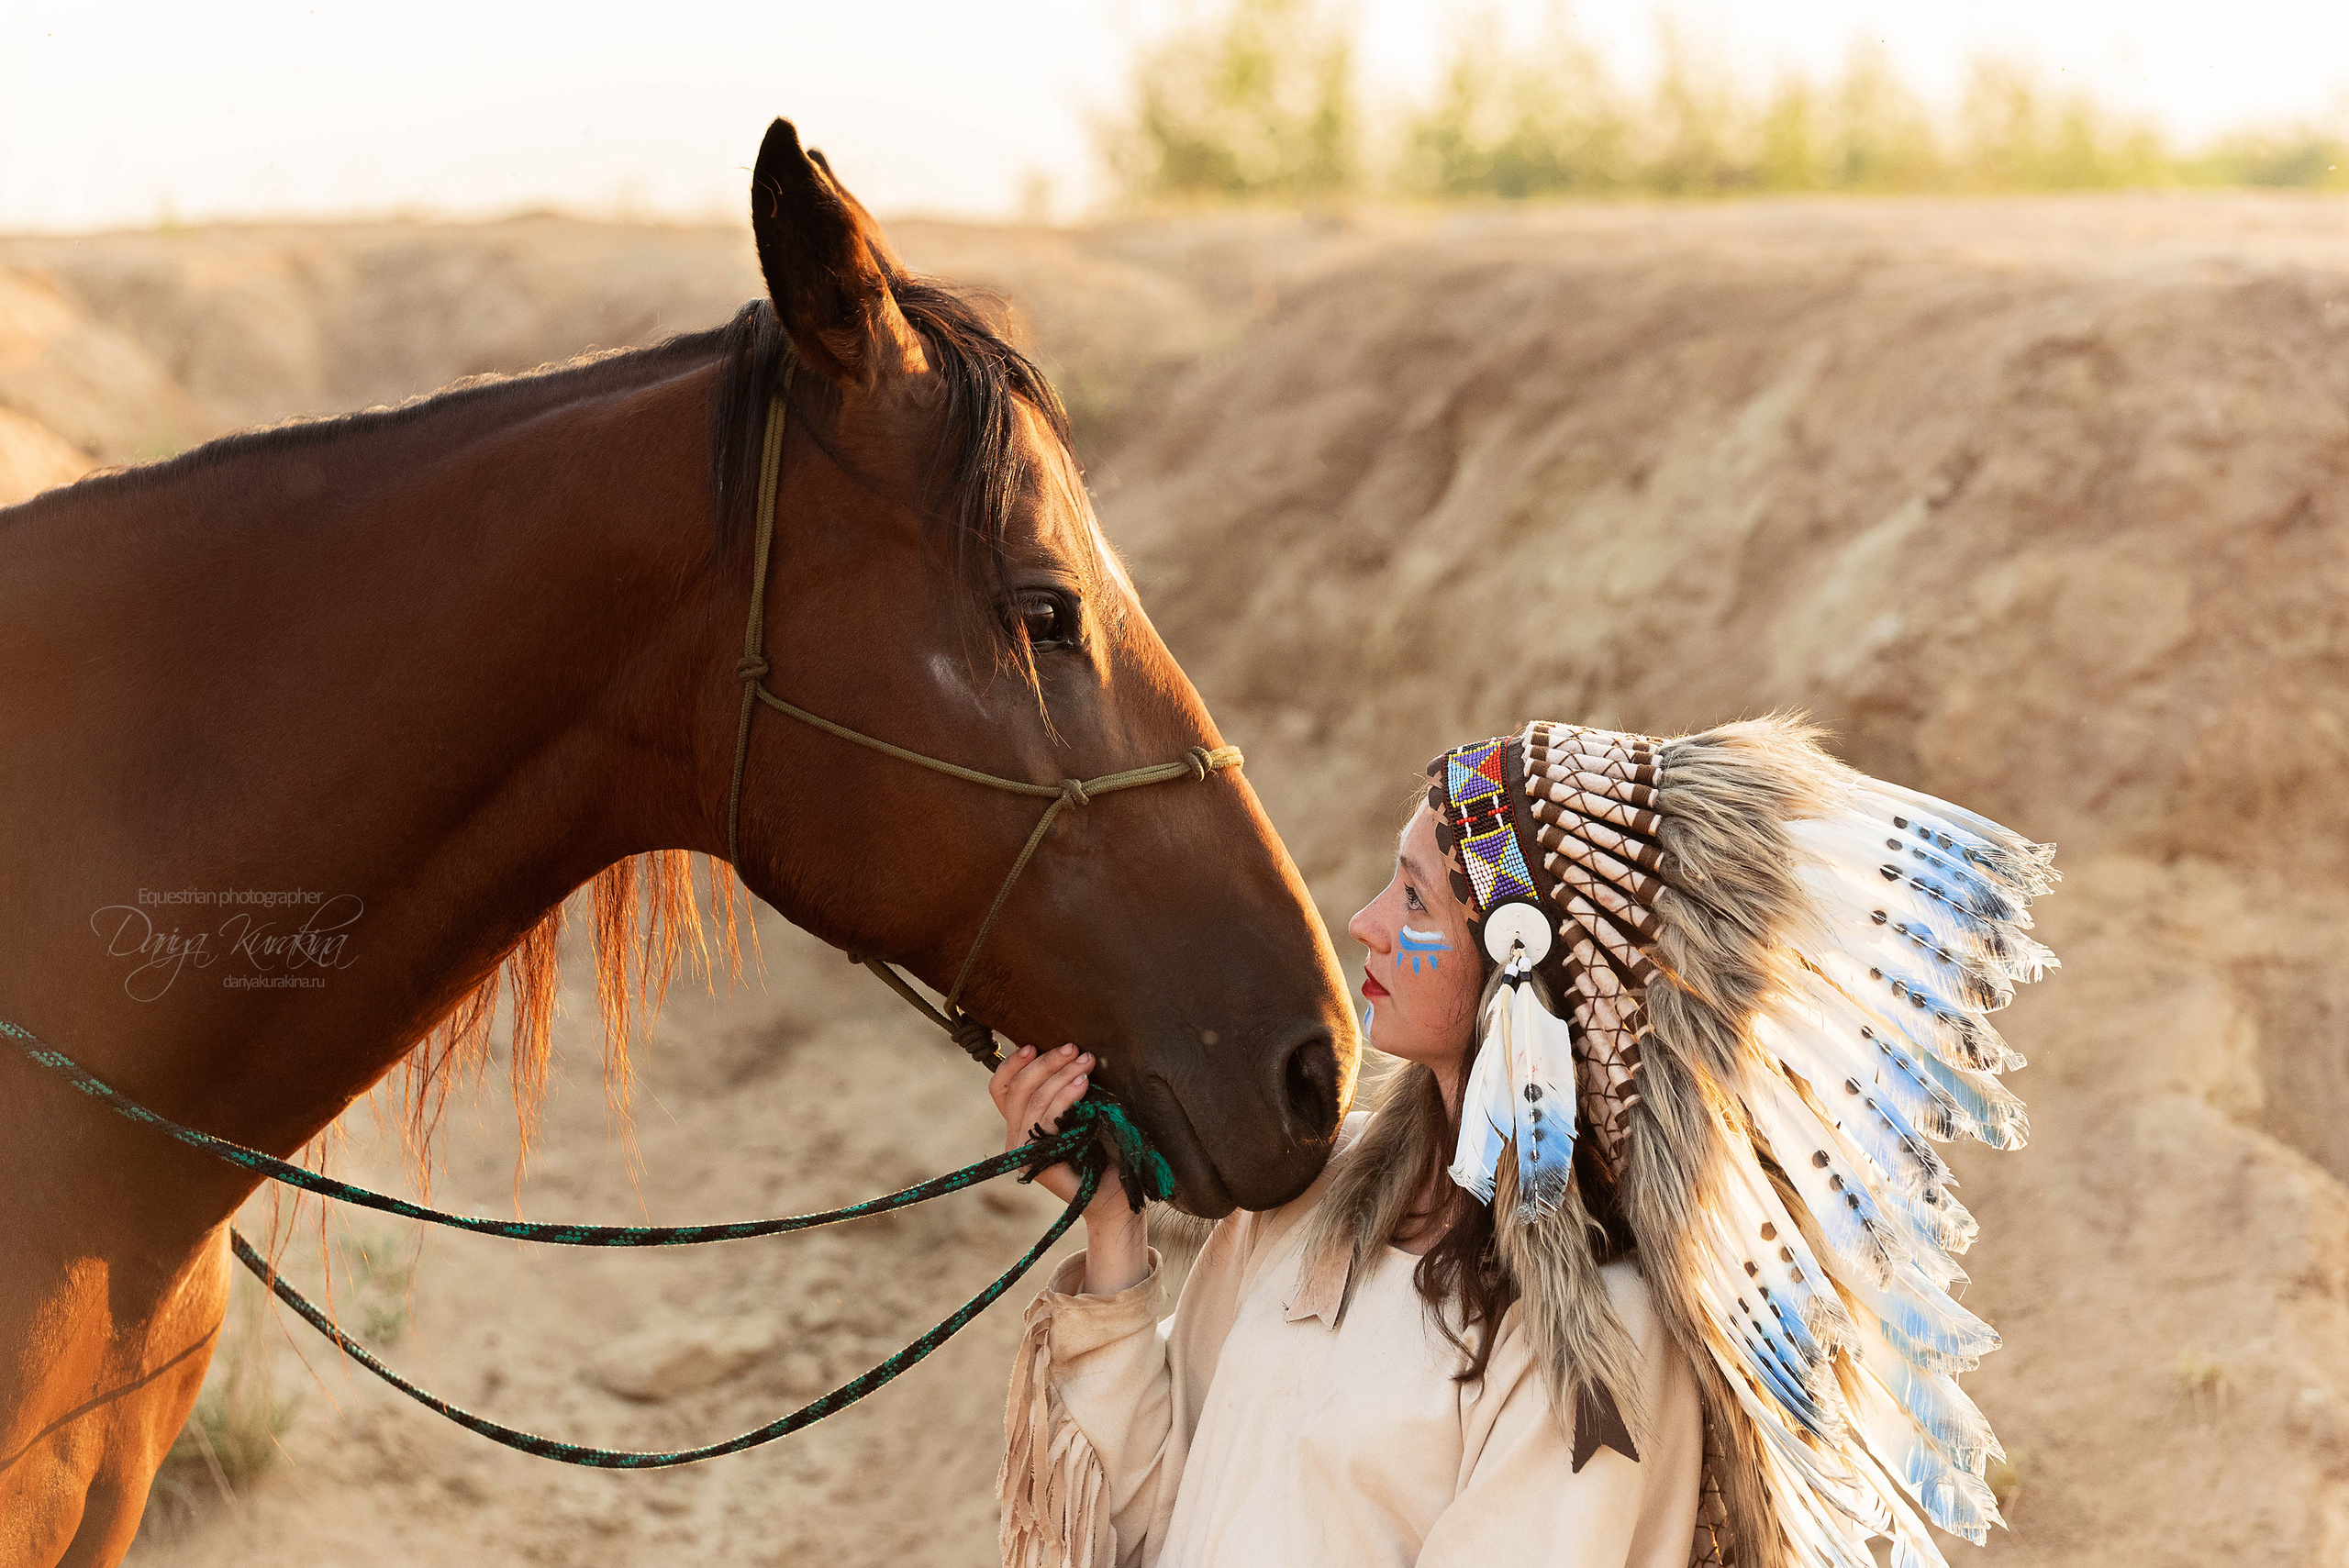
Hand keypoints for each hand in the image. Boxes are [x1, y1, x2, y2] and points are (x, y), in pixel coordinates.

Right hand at [989, 1043, 1148, 1292]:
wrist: (1118, 1195)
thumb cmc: (1105, 1149)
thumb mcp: (1079, 1110)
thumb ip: (1063, 1090)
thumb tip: (1067, 1053)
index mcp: (1020, 1125)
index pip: (1001, 1089)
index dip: (1011, 1064)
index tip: (1031, 1044)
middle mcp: (1016, 1139)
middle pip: (1017, 1090)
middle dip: (1046, 1063)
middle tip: (1074, 1048)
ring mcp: (1024, 1153)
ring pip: (1033, 1101)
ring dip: (1061, 1075)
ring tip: (1086, 1061)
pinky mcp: (1038, 1162)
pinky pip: (1048, 1119)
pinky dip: (1066, 1096)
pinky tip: (1083, 1083)